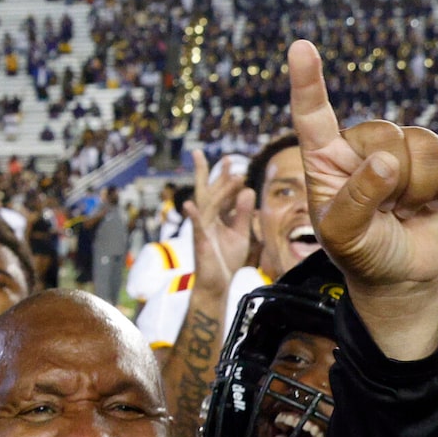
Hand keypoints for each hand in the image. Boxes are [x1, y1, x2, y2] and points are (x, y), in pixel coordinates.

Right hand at [186, 147, 252, 284]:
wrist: (218, 283)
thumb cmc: (226, 259)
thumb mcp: (241, 233)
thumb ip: (243, 213)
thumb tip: (248, 189)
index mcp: (217, 217)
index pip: (220, 193)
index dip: (225, 178)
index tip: (232, 163)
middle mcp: (207, 219)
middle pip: (205, 191)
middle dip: (204, 172)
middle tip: (199, 153)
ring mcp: (203, 229)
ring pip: (209, 205)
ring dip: (219, 189)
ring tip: (230, 174)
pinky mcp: (201, 242)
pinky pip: (197, 227)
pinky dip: (194, 216)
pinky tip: (189, 205)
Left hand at [287, 39, 437, 358]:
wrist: (401, 273)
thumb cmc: (361, 251)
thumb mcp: (343, 235)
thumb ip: (355, 200)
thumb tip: (383, 161)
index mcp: (325, 158)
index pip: (311, 115)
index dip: (307, 82)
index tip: (300, 48)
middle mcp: (362, 145)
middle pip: (387, 134)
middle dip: (394, 180)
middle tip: (386, 209)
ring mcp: (402, 148)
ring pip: (424, 144)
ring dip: (422, 188)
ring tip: (405, 208)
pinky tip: (431, 202)